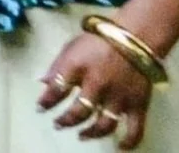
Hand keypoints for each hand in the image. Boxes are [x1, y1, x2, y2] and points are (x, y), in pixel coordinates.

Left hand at [37, 31, 153, 148]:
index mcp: (78, 66)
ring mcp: (119, 96)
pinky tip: (119, 147)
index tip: (40, 108)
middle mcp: (98, 84)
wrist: (135, 36)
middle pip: (78, 111)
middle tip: (58, 124)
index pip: (56, 89)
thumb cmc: (99, 39)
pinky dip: (129, 142)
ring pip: (103, 125)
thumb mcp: (72, 46)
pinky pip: (135, 129)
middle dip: (65, 121)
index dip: (46, 101)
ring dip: (90, 133)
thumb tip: (41, 83)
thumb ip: (57, 66)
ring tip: (81, 135)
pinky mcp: (138, 104)